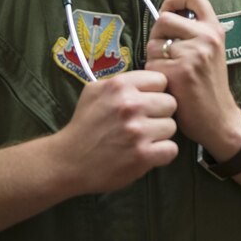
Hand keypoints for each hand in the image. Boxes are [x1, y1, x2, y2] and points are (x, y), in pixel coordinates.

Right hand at [51, 70, 178, 194]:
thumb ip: (122, 82)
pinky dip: (162, 154)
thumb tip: (149, 78)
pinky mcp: (142, 155)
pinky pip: (171, 149)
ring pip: (172, 126)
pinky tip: (147, 153)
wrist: (68, 161)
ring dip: (160, 134)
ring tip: (142, 139)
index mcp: (119, 86)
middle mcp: (130, 105)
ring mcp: (137, 131)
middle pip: (171, 103)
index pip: (161, 80)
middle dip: (160, 113)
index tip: (146, 102)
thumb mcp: (94, 91)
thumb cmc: (84, 124)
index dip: (155, 92)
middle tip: (144, 123)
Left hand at [144, 0, 240, 160]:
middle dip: (158, 35)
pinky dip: (154, 76)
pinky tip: (169, 85)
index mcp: (214, 29)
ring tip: (170, 72)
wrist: (218, 119)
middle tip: (167, 54)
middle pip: (164, 19)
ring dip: (154, 58)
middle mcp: (206, 37)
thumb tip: (164, 17)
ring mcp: (192, 54)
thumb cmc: (209, 86)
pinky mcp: (178, 71)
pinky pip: (150, 64)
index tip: (170, 10)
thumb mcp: (211, 51)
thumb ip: (194, 33)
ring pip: (153, 43)